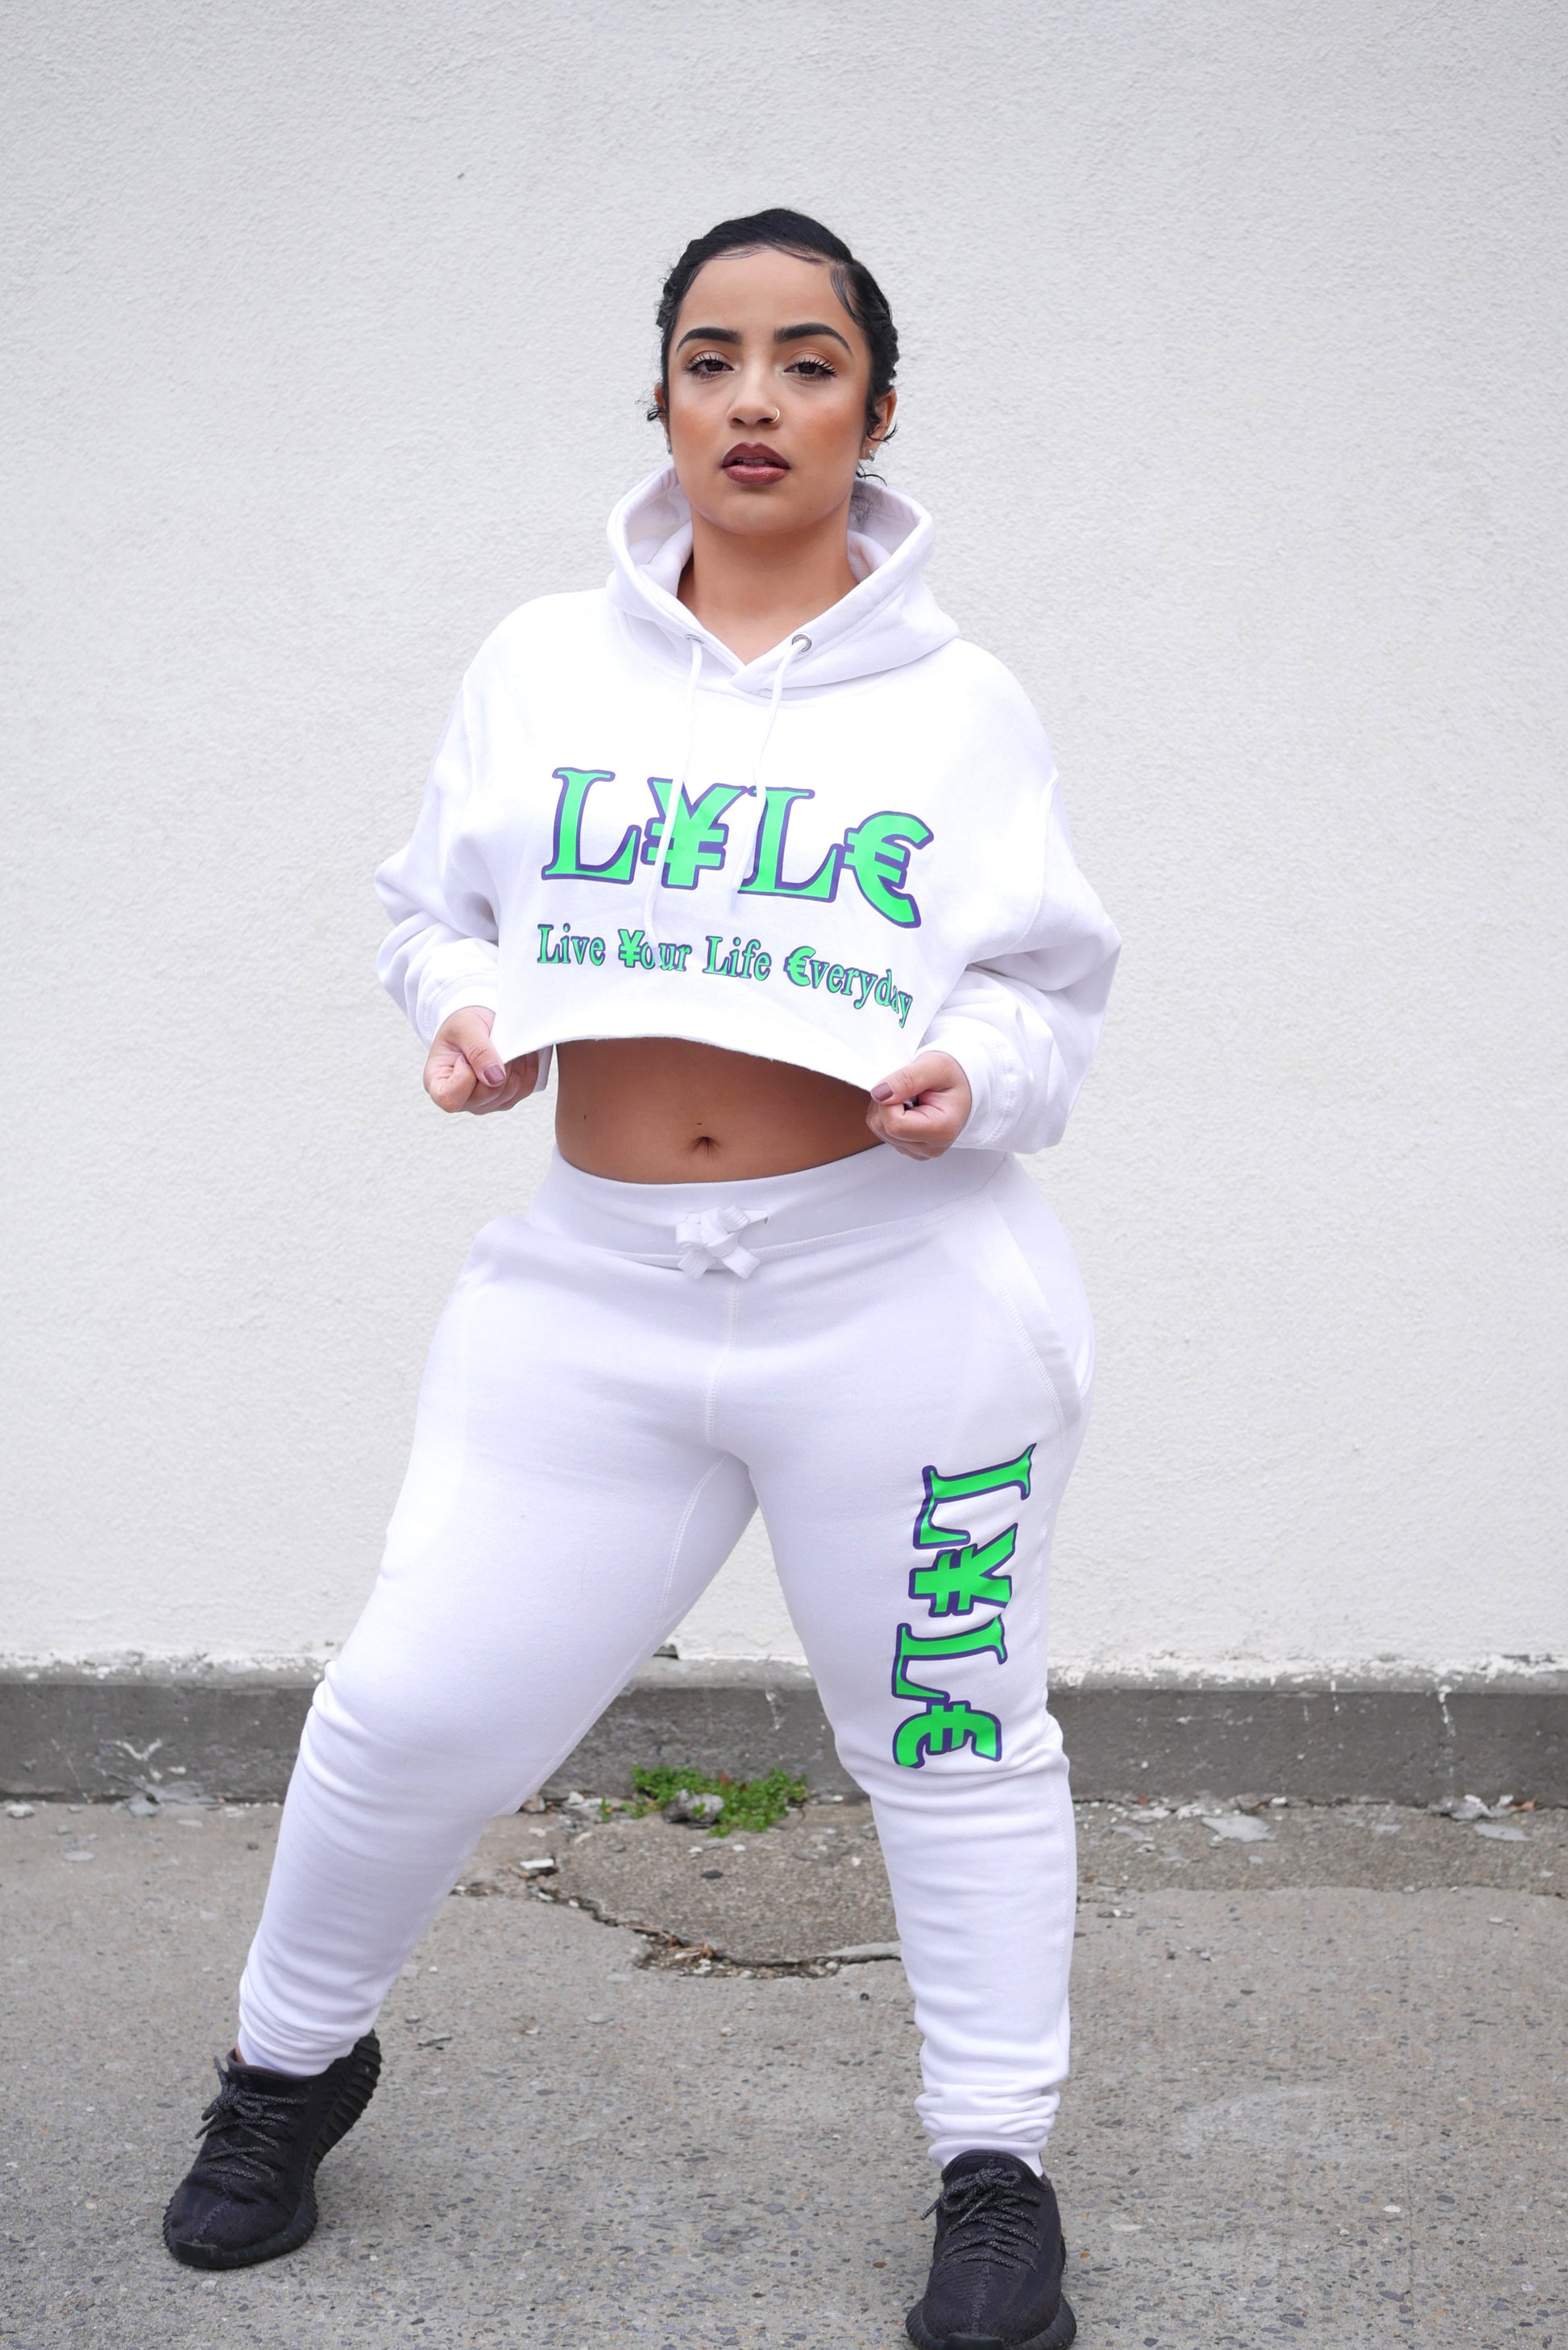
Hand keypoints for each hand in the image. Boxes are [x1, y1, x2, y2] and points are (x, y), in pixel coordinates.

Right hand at [423, 1007, 538, 1114]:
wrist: (479, 1024)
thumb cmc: (462, 1024)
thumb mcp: (465, 1027)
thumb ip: (478, 1051)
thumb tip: (495, 1078)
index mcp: (437, 1083)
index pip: (450, 1098)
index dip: (464, 1078)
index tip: (465, 1057)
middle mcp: (460, 1099)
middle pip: (485, 1095)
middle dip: (496, 1066)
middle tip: (493, 1044)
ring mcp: (484, 1103)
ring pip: (508, 1093)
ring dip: (513, 1066)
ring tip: (504, 1046)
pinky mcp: (505, 1100)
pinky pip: (524, 1090)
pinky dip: (526, 1069)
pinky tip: (517, 1055)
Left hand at [865, 1051, 971, 1158]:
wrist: (961, 1084)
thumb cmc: (954, 1076)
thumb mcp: (935, 1066)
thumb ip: (907, 1079)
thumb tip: (879, 1093)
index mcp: (942, 1130)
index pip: (895, 1124)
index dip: (890, 1100)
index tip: (905, 1086)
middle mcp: (930, 1147)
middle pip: (884, 1128)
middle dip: (886, 1102)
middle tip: (908, 1088)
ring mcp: (918, 1150)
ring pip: (879, 1129)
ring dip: (885, 1106)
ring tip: (909, 1095)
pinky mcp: (907, 1147)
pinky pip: (882, 1130)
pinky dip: (887, 1113)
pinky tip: (906, 1105)